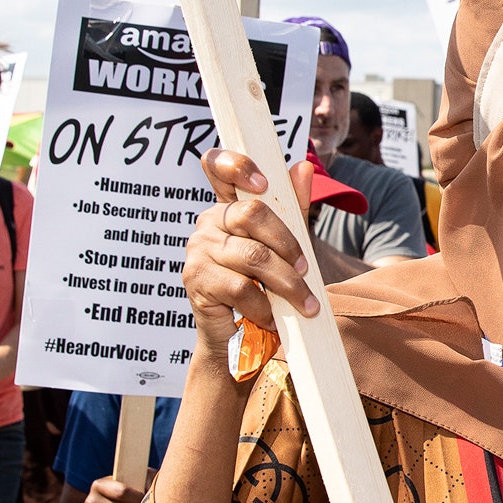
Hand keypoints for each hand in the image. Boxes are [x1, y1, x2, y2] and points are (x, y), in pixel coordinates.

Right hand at [183, 149, 319, 343]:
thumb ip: (293, 208)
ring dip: (287, 284)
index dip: (237, 165)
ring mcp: (198, 249)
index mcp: (228, 207)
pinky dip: (265, 306)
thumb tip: (304, 166)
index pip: (218, 166)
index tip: (263, 182)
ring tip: (304, 303)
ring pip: (252, 255)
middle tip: (306, 270)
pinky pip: (241, 287)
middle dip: (288, 245)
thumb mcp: (284, 245)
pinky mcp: (196, 279)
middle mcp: (208, 222)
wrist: (237, 338)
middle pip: (252, 213)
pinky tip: (273, 318)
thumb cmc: (263, 286)